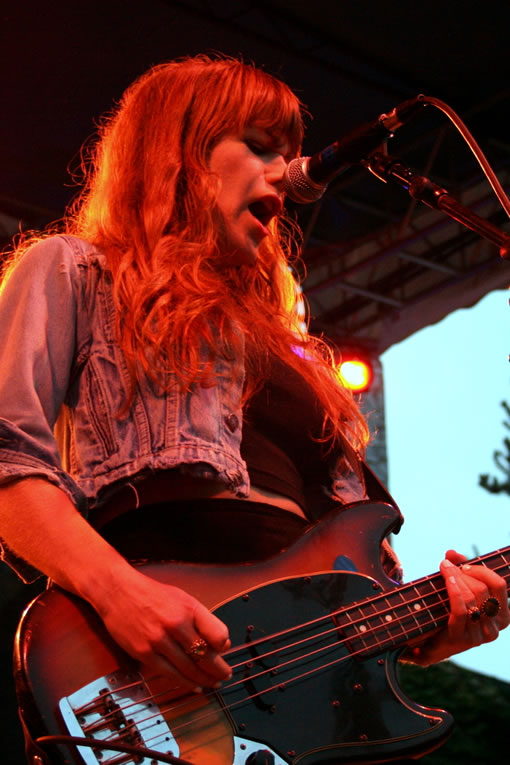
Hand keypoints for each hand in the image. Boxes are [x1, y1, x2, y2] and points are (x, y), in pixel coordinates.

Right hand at [95, 567, 231, 692]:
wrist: (118, 591)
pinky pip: (169, 674)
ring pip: (188, 668)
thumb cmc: (152, 595)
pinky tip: (194, 686)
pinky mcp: (143, 653)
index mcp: (188, 608)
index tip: (225, 651)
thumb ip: (202, 619)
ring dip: (204, 679)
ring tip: (213, 684)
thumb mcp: (182, 598)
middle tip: (225, 675)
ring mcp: (158, 640)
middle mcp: (175, 624)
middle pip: (205, 655)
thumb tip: (221, 643)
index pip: (217, 633)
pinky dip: (185, 683)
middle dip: (218, 669)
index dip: (224, 646)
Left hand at [407, 549, 508, 664]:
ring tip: (444, 568)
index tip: (464, 566)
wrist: (432, 643)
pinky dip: (454, 590)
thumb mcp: (459, 589)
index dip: (481, 570)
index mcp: (501, 614)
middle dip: (463, 573)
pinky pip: (461, 609)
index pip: (499, 585)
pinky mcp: (462, 639)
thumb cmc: (449, 612)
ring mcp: (479, 635)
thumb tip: (452, 553)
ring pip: (471, 597)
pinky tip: (447, 579)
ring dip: (456, 578)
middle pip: (482, 589)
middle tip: (447, 566)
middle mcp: (495, 627)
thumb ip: (458, 569)